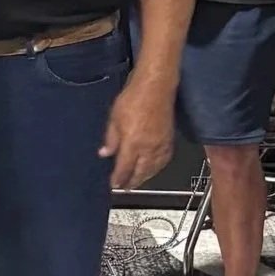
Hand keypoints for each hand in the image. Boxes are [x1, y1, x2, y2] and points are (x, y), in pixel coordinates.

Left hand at [100, 74, 173, 189]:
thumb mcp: (114, 119)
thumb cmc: (133, 99)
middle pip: (141, 172)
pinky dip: (158, 168)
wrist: (156, 88)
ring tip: (138, 181)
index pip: (125, 168)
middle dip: (132, 181)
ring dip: (146, 177)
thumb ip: (110, 139)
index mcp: (133, 143)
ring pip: (154, 168)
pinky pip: (164, 160)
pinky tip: (153, 168)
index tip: (114, 184)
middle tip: (125, 188)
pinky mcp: (169, 140)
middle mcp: (149, 148)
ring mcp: (161, 144)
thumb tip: (105, 154)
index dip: (119, 178)